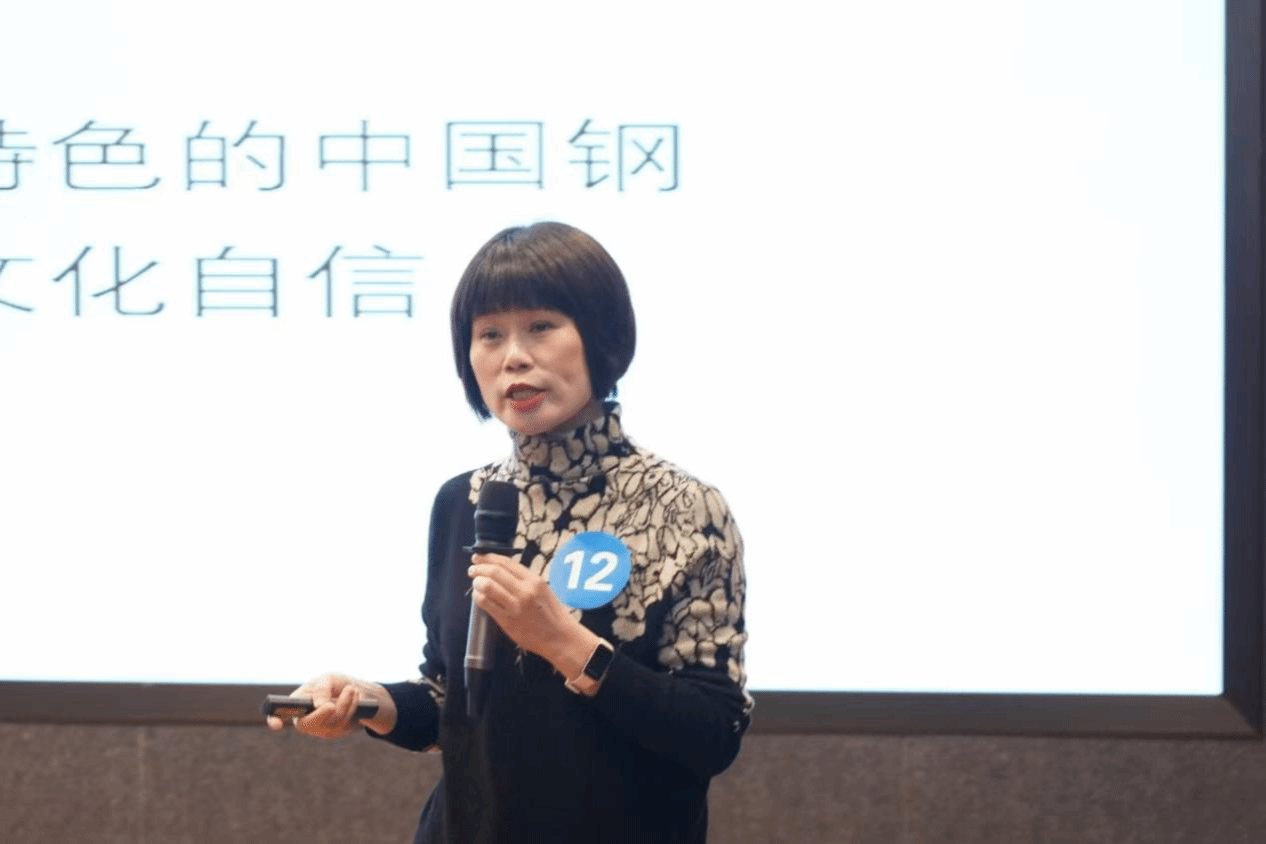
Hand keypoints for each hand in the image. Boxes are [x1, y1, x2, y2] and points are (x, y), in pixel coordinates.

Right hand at [264, 672, 396, 737]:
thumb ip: (321, 689)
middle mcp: (304, 719)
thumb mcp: (327, 679)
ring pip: (330, 723)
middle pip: (307, 725)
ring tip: (351, 689)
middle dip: (322, 714)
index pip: (278, 715)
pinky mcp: (334, 732)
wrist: (353, 690)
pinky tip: (354, 696)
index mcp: (296, 704)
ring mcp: (319, 729)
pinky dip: (351, 707)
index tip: (275, 724)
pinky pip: (344, 724)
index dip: (274, 720)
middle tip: (331, 704)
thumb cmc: (333, 684)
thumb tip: (320, 706)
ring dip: (344, 703)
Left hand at [469, 552, 597, 677]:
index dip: (489, 557)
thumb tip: (501, 571)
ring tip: (475, 583)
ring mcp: (515, 606)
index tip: (479, 557)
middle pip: (494, 572)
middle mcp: (525, 591)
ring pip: (488, 586)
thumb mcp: (543, 590)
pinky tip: (478, 596)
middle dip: (479, 568)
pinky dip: (478, 597)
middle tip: (472, 569)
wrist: (559, 637)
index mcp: (534, 581)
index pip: (506, 563)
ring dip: (477, 582)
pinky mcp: (507, 620)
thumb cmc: (551, 614)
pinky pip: (486, 604)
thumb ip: (524, 580)